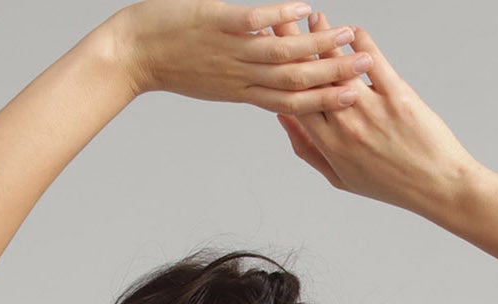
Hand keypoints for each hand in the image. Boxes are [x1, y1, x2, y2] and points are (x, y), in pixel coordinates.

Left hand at [113, 0, 370, 110]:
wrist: (131, 56)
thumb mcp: (213, 77)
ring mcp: (230, 51)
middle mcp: (240, 76)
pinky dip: (278, 17)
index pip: (292, 100)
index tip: (355, 92)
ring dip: (316, 45)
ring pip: (281, 55)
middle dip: (333, 75)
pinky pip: (252, 22)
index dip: (326, 97)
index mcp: (242, 91)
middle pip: (295, 81)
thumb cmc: (169, 64)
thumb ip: (244, 72)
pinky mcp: (217, 24)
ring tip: (345, 36)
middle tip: (366, 66)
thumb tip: (268, 62)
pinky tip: (301, 8)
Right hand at [272, 13, 476, 212]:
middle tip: (281, 21)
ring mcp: (372, 110)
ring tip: (315, 18)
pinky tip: (351, 31)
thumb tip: (285, 118)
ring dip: (324, 35)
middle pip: (311, 77)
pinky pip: (372, 59)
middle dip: (292, 45)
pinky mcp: (398, 96)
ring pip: (338, 64)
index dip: (279, 73)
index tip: (269, 55)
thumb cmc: (391, 184)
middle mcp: (347, 126)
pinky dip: (359, 40)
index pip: (294, 101)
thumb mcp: (341, 177)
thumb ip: (309, 149)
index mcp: (330, 145)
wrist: (437, 186)